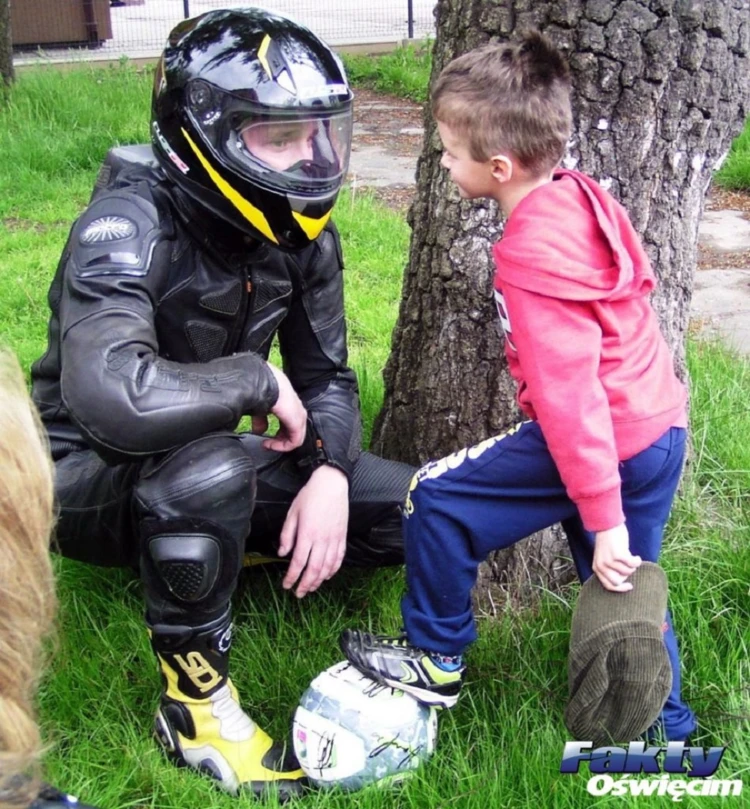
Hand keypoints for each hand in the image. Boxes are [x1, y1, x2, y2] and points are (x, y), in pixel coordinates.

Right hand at [263, 365, 306, 451]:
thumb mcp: (260, 409)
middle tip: (267, 444)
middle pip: (293, 432)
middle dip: (279, 441)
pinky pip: (295, 440)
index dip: (277, 436)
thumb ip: (261, 420)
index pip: (288, 425)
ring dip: (281, 444)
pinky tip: (272, 445)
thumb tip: (259, 431)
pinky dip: (283, 446)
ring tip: (269, 445)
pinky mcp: (298, 422)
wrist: (265, 384)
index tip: (265, 440)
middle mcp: (297, 411)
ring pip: (295, 437)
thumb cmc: (262, 390)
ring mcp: (299, 416)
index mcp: (289, 406)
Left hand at [278, 465, 348, 597]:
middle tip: (299, 593)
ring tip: (311, 587)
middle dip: (306, 584)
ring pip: (328, 567)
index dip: (292, 577)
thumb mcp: (292, 512)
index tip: (286, 585)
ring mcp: (334, 538)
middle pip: (314, 569)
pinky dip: (333, 570)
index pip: (298, 562)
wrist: (332, 484)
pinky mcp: (342, 536)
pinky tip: (327, 575)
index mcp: (307, 533)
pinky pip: (339, 558)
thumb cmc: (310, 496)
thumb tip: (283, 553)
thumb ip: (287, 534)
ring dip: (319, 580)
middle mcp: (322, 539)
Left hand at [592, 523, 641, 591]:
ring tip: (632, 557)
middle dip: (627, 576)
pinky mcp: (618, 555)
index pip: (609, 586)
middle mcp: (601, 566)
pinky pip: (633, 564)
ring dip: (633, 566)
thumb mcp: (605, 557)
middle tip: (629, 567)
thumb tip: (623, 581)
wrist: (607, 525)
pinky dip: (637, 561)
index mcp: (597, 568)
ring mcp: (609, 561)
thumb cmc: (608, 541)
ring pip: (628, 572)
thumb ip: (610, 569)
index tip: (630, 586)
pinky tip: (637, 557)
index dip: (621, 588)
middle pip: (618, 582)